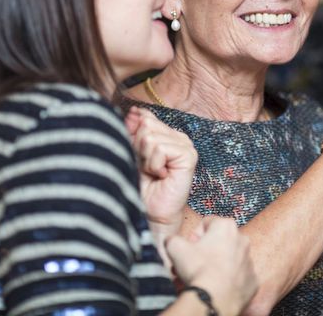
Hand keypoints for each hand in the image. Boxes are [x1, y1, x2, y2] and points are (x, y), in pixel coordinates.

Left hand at [126, 107, 196, 233]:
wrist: (152, 211)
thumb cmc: (142, 186)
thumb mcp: (133, 153)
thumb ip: (135, 130)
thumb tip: (133, 110)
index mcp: (167, 134)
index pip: (146, 117)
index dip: (134, 133)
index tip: (136, 154)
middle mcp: (179, 137)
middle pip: (146, 126)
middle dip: (139, 149)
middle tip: (147, 168)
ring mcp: (186, 145)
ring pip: (151, 137)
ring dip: (146, 160)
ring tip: (154, 173)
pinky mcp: (189, 156)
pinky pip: (160, 149)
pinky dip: (154, 165)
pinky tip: (161, 176)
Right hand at [166, 217, 257, 315]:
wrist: (215, 298)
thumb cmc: (198, 269)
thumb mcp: (175, 247)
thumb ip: (172, 238)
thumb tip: (172, 241)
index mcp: (226, 226)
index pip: (206, 223)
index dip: (194, 236)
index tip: (189, 249)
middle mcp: (242, 239)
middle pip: (219, 241)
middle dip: (206, 251)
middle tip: (194, 264)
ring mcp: (249, 261)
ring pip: (230, 258)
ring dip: (218, 265)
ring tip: (204, 277)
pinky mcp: (253, 280)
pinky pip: (238, 276)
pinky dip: (229, 280)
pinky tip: (217, 286)